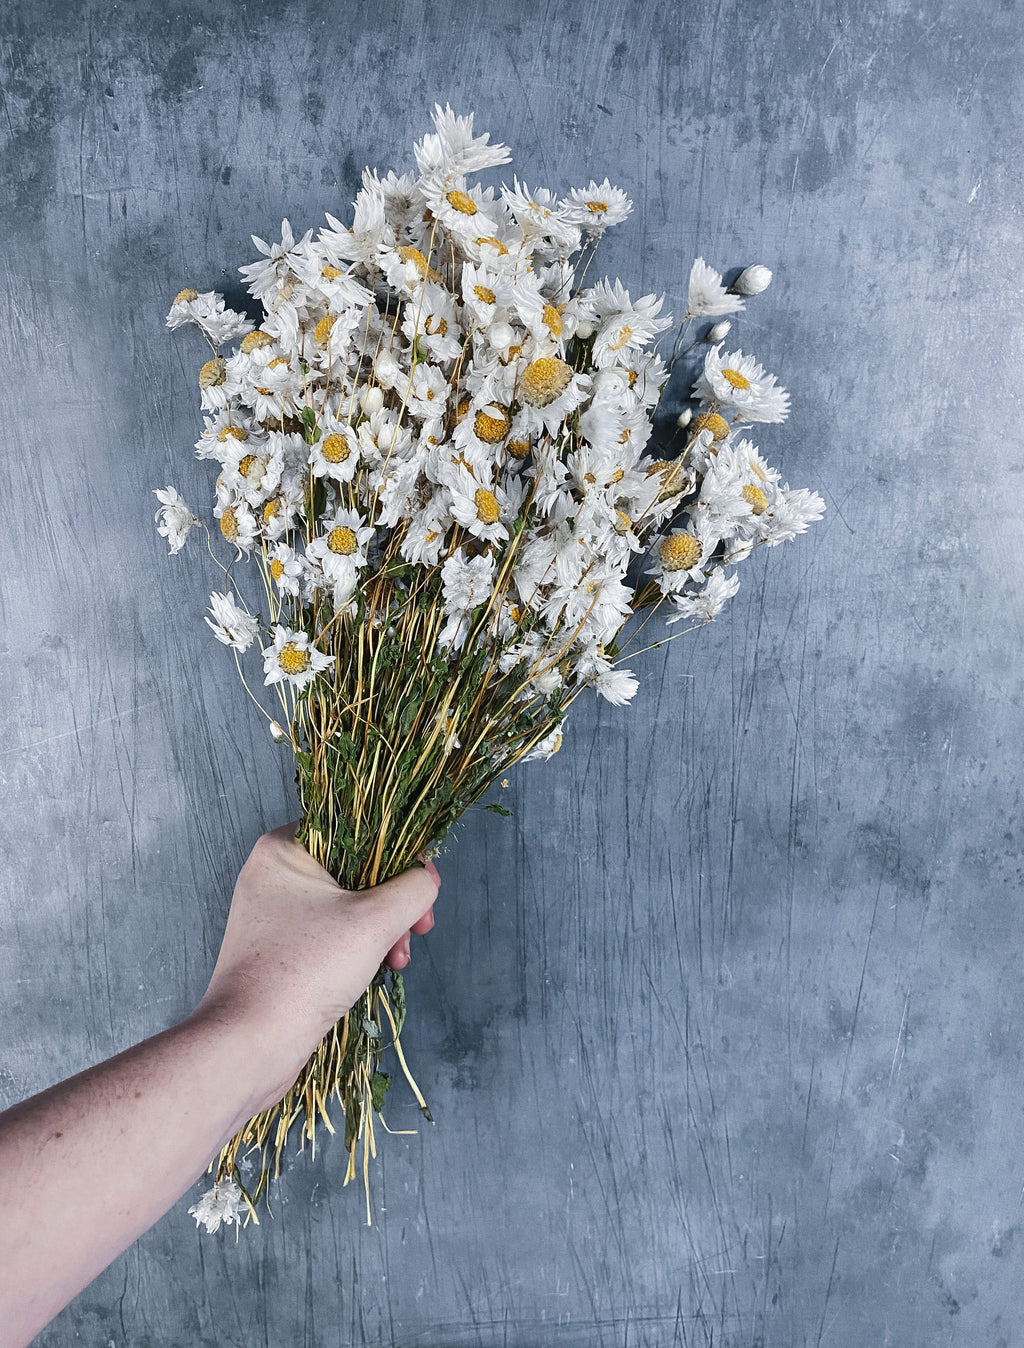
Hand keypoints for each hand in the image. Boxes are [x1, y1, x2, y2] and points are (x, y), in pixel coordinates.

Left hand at [195, 823, 438, 1107]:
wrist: (250, 1044)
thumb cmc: (303, 972)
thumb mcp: (373, 921)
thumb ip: (412, 888)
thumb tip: (426, 880)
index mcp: (284, 849)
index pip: (358, 830)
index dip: (400, 856)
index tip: (424, 889)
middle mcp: (275, 875)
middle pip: (358, 870)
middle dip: (396, 902)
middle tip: (420, 928)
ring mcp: (277, 914)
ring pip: (350, 905)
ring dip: (384, 928)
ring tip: (399, 958)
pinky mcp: (283, 949)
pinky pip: (334, 933)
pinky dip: (361, 947)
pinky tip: (380, 968)